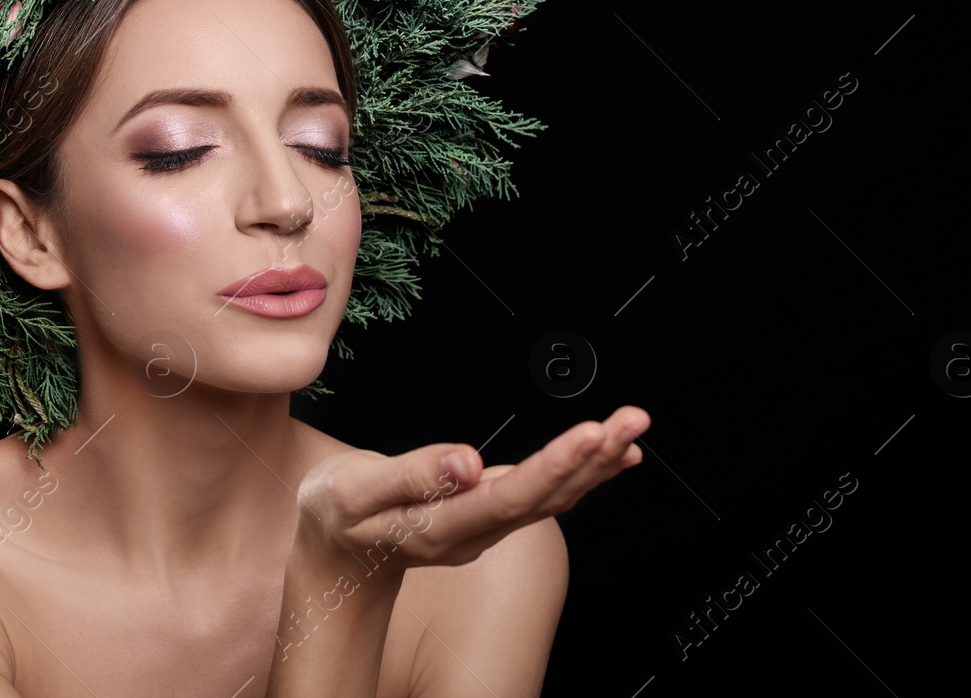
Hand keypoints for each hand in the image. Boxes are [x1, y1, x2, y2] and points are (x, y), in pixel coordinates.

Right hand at [293, 406, 649, 572]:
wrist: (337, 552)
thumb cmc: (340, 515)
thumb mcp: (355, 492)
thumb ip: (411, 476)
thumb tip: (466, 462)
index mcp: (442, 526)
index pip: (509, 497)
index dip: (554, 466)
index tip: (591, 433)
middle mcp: (474, 531)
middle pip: (545, 498)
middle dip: (593, 457)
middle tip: (632, 418)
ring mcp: (485, 525)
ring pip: (552, 498)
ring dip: (596, 464)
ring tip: (631, 430)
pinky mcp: (489, 512)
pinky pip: (544, 495)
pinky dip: (580, 472)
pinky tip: (608, 454)